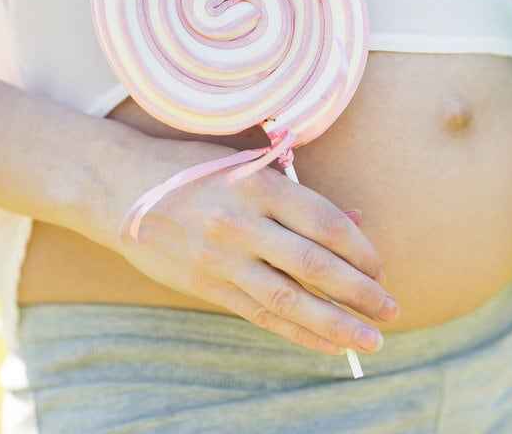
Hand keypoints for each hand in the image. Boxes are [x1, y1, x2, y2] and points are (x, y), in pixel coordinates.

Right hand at [115, 144, 398, 355]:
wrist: (119, 187)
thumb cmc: (194, 170)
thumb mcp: (248, 167)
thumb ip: (300, 197)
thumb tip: (356, 223)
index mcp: (259, 186)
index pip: (325, 224)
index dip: (360, 250)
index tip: (379, 267)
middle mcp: (242, 224)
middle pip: (315, 266)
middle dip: (360, 293)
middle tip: (391, 310)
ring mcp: (221, 259)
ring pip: (290, 300)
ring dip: (336, 324)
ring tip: (370, 340)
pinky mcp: (206, 285)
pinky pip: (259, 315)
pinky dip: (297, 331)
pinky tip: (327, 344)